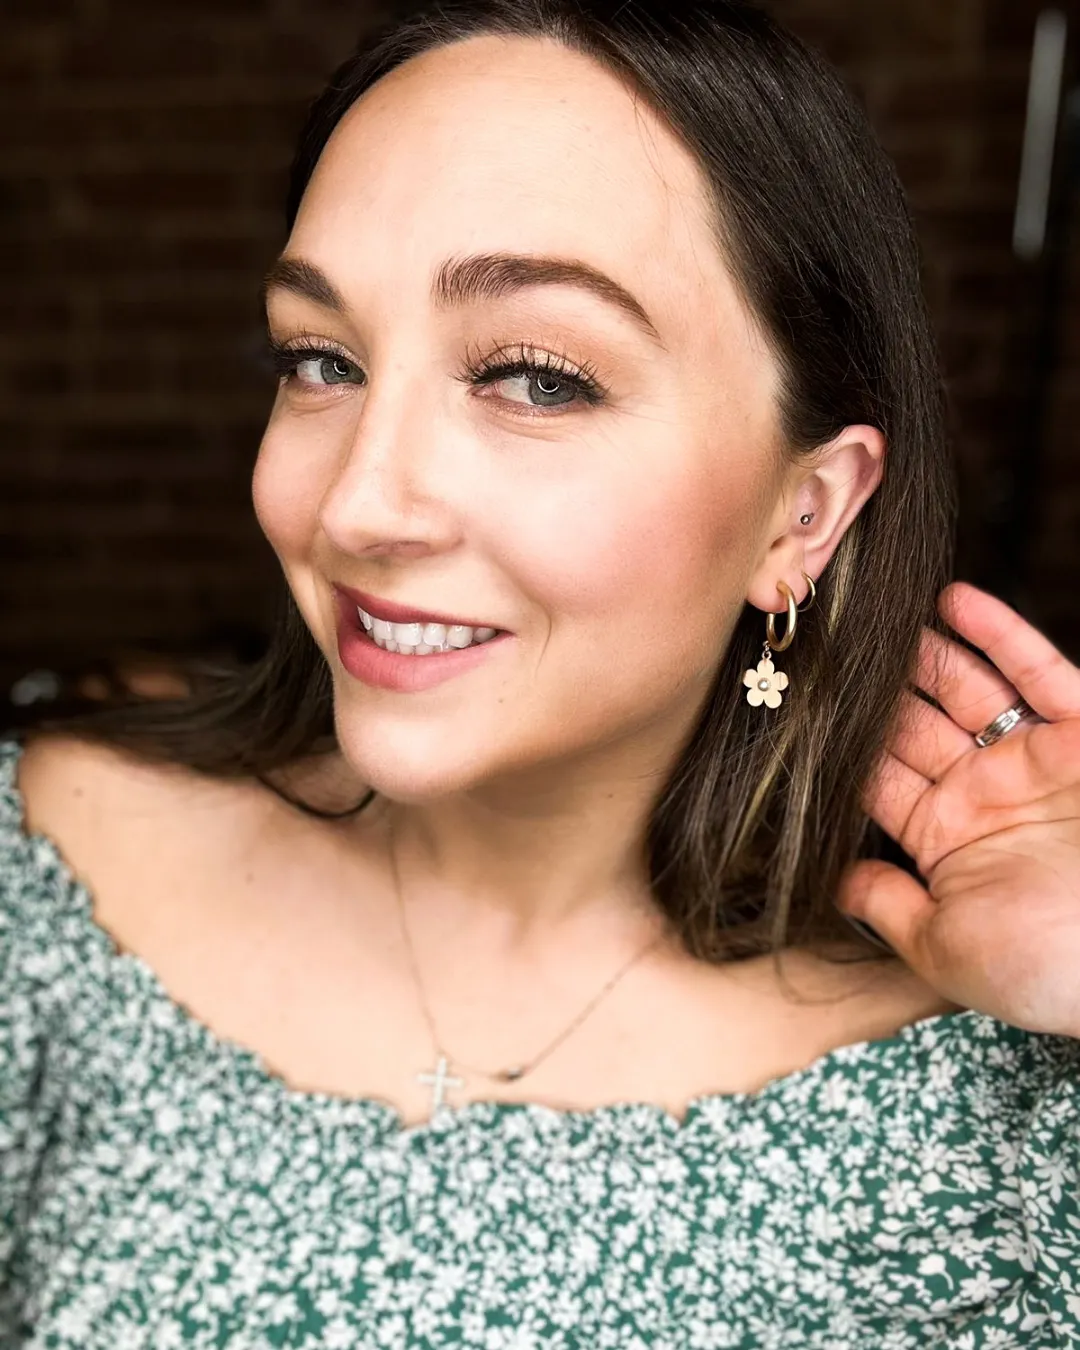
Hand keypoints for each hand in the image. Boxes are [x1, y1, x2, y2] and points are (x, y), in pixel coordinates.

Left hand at [837, 580, 1079, 1038]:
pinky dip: (998, 634)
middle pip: (918, 725)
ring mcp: (1036, 761)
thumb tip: (832, 882)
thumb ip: (885, 903)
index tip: (798, 707)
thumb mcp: (941, 945)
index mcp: (949, 840)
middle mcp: (988, 794)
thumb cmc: (1041, 966)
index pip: (882, 780)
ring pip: (970, 691)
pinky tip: (954, 599)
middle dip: (877, 689)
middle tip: (830, 646)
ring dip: (928, 653)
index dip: (843, 746)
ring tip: (880, 616)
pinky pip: (1039, 673)